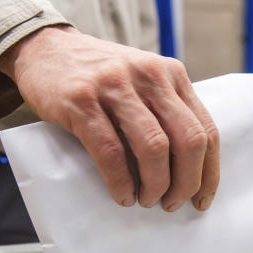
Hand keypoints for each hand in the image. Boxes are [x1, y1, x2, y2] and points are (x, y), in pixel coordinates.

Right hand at [0, 25, 219, 211]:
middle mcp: (150, 76)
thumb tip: (187, 169)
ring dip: (155, 185)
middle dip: (185, 183)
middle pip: (188, 141)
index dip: (208, 172)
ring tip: (146, 201)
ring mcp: (116, 86)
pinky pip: (112, 151)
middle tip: (171, 204)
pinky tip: (121, 195)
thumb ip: (166, 109)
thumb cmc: (98, 75)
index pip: (206, 129)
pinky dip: (121, 182)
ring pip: (154, 147)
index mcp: (172, 74)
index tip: (201, 200)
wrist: (44, 48)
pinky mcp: (82, 101)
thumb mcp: (142, 80)